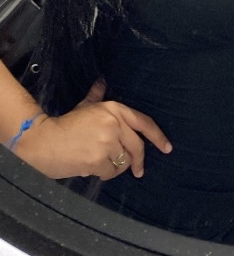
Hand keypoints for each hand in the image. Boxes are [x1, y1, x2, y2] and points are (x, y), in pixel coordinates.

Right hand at [16, 80, 172, 180]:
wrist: (44, 141)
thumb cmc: (64, 124)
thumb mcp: (83, 106)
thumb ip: (96, 96)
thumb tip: (101, 81)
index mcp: (114, 109)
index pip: (143, 122)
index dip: (158, 136)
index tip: (167, 148)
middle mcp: (114, 123)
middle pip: (138, 146)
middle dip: (139, 161)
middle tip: (139, 171)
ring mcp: (107, 142)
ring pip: (124, 161)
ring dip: (117, 167)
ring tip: (103, 164)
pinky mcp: (98, 159)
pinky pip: (111, 172)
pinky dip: (105, 174)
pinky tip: (94, 169)